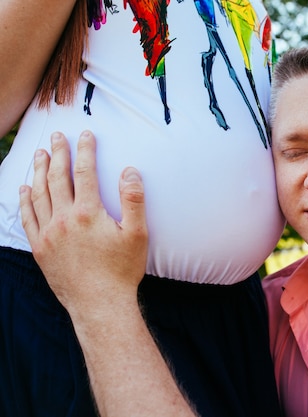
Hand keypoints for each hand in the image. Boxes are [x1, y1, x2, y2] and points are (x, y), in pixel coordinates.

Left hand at [19, 130, 147, 318]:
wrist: (99, 304)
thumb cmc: (122, 270)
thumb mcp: (138, 234)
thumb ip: (134, 199)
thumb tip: (130, 171)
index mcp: (88, 213)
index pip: (85, 172)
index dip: (85, 150)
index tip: (86, 135)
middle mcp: (64, 219)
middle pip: (57, 177)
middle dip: (57, 153)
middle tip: (56, 136)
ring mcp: (48, 234)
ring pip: (39, 194)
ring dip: (38, 171)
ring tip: (39, 154)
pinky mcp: (40, 248)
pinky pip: (28, 218)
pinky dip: (25, 200)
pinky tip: (24, 189)